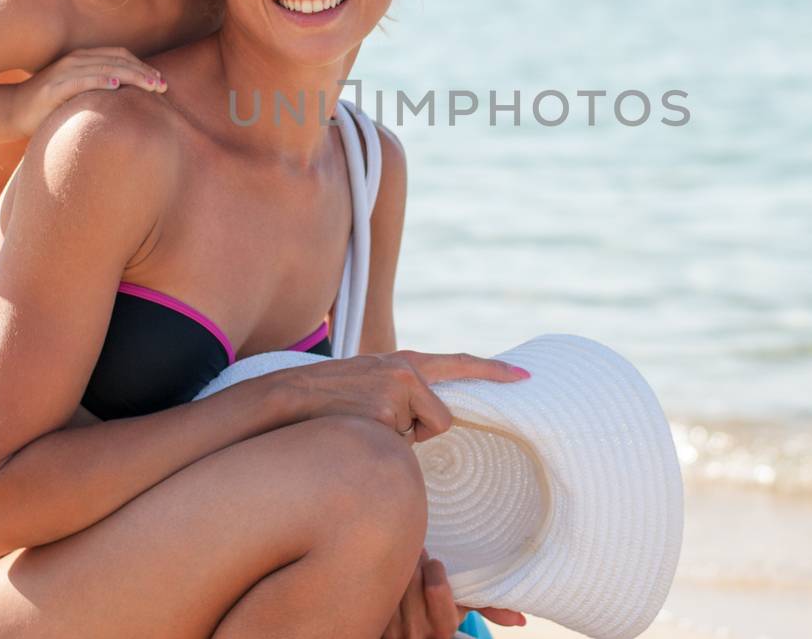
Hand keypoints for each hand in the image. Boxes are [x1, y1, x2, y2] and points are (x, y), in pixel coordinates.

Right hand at [10, 46, 165, 135]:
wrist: (13, 110)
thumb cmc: (50, 104)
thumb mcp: (80, 92)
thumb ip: (100, 88)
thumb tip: (130, 96)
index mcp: (83, 58)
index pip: (120, 56)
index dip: (143, 66)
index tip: (162, 81)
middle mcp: (76, 59)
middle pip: (117, 60)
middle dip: (143, 72)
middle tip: (163, 86)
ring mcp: (64, 71)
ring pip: (105, 68)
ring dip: (131, 76)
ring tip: (151, 86)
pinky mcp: (53, 87)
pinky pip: (80, 80)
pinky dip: (99, 80)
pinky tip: (116, 85)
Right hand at [280, 350, 530, 443]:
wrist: (285, 400)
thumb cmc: (330, 401)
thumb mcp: (371, 384)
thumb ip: (403, 393)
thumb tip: (426, 420)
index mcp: (405, 362)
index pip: (459, 364)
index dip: (494, 372)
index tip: (526, 377)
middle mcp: (406, 371)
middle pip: (441, 420)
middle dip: (416, 431)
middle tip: (375, 417)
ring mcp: (396, 391)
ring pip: (417, 437)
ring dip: (395, 440)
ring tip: (359, 423)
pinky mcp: (383, 415)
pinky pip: (398, 449)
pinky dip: (380, 448)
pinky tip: (353, 432)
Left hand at [380, 550, 526, 637]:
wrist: (406, 638)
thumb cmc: (435, 618)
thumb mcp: (460, 613)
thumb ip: (488, 609)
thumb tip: (522, 619)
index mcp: (442, 628)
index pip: (437, 586)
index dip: (434, 568)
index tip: (434, 563)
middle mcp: (416, 633)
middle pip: (411, 578)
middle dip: (415, 561)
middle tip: (416, 554)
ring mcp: (392, 630)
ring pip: (392, 581)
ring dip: (396, 565)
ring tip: (402, 560)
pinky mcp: (374, 624)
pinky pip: (375, 590)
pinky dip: (380, 576)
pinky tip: (385, 573)